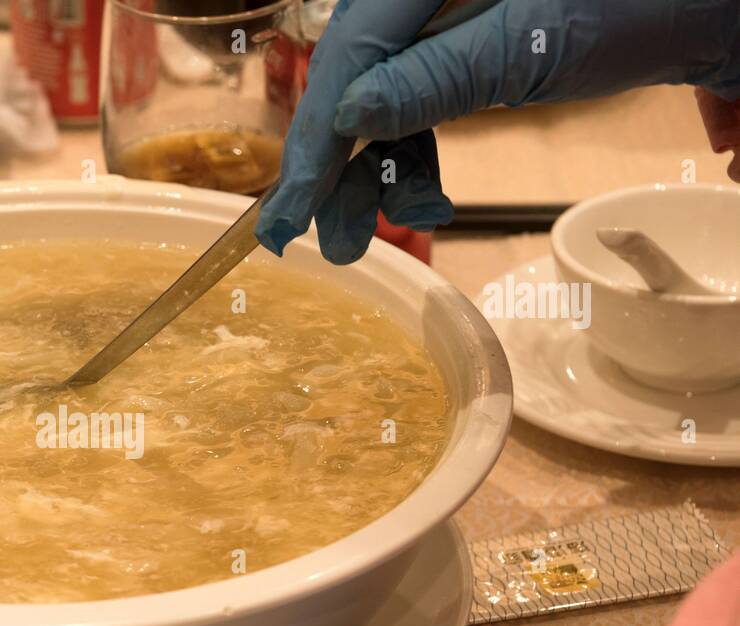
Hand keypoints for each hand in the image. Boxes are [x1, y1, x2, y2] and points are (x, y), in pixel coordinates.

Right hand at [257, 0, 739, 263]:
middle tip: (330, 241)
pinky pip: (422, 97)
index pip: (350, 51)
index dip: (316, 138)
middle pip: (358, 75)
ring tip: (375, 230)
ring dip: (376, 168)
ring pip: (384, 94)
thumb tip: (350, 116)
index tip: (288, 214)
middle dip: (342, 165)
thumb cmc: (648, 0)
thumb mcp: (534, 43)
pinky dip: (416, 151)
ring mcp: (450, 11)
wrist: (720, 0)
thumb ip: (435, 77)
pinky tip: (421, 193)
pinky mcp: (475, 38)